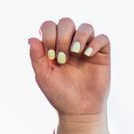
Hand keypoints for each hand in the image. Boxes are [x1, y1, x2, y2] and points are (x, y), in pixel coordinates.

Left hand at [28, 18, 111, 133]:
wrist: (78, 111)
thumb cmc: (59, 94)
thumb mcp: (43, 77)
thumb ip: (36, 58)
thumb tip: (31, 39)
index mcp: (54, 46)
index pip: (49, 26)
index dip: (48, 35)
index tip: (50, 56)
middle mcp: (70, 44)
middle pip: (66, 22)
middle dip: (62, 37)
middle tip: (61, 58)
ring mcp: (86, 48)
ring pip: (86, 27)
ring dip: (78, 37)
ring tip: (75, 52)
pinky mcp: (101, 54)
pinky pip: (102, 38)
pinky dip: (94, 43)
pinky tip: (87, 55)